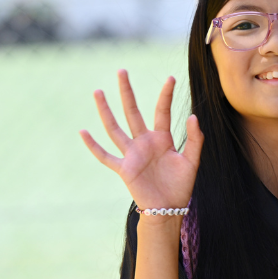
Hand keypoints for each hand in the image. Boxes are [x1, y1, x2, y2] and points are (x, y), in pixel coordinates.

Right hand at [79, 70, 203, 210]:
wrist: (169, 207)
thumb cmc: (181, 185)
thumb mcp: (192, 161)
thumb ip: (194, 140)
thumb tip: (193, 116)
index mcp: (163, 139)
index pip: (162, 111)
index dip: (166, 95)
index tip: (171, 78)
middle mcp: (145, 142)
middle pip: (133, 112)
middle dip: (127, 92)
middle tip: (122, 71)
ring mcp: (132, 154)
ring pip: (115, 128)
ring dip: (106, 111)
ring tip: (98, 91)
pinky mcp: (124, 168)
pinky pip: (105, 156)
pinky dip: (93, 145)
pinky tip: (83, 131)